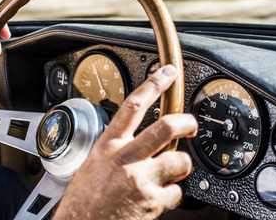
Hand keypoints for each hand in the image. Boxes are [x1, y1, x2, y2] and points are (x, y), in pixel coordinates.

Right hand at [53, 65, 197, 219]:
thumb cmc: (85, 200)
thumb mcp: (94, 163)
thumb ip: (117, 148)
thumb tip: (138, 136)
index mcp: (108, 145)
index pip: (133, 105)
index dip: (154, 85)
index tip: (167, 74)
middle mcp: (125, 158)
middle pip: (165, 126)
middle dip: (186, 122)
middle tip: (191, 124)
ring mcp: (140, 179)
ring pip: (179, 159)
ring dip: (181, 166)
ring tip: (170, 173)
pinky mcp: (152, 201)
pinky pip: (178, 192)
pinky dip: (173, 194)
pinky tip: (159, 198)